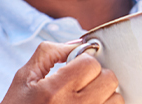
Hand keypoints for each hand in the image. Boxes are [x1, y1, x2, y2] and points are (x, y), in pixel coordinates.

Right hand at [0, 41, 122, 103]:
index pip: (90, 64)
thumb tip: (79, 43)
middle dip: (96, 75)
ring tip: (86, 97)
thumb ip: (50, 53)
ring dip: (105, 94)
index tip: (72, 68)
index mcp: (54, 92)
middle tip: (80, 82)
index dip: (82, 61)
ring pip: (117, 99)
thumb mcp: (24, 77)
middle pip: (109, 79)